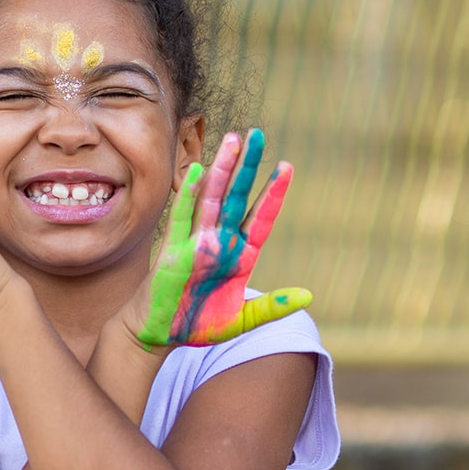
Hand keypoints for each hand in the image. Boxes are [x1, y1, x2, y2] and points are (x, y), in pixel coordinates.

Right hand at [133, 129, 311, 347]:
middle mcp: (220, 243)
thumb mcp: (242, 321)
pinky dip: (191, 195)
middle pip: (238, 197)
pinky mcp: (173, 252)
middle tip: (257, 134)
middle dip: (247, 166)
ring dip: (223, 170)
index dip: (273, 193)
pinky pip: (183, 218)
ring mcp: (196, 244)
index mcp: (240, 256)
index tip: (286, 166)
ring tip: (233, 139)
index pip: (261, 218)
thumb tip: (308, 296)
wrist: (159, 335)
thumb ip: (272, 307)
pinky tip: (201, 172)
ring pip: (213, 199)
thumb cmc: (198, 326)